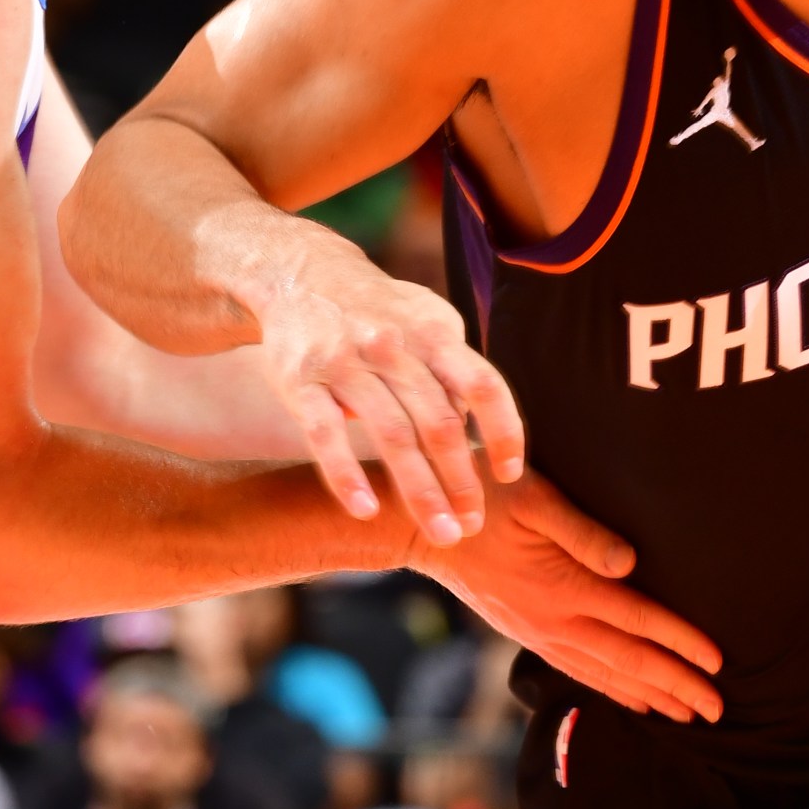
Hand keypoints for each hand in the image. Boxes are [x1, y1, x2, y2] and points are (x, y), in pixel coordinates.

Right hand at [254, 237, 523, 545]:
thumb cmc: (381, 312)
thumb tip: (480, 432)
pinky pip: (326, 436)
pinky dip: (347, 476)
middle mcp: (394, 346)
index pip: (483, 385)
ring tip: (441, 533)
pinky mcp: (301, 381)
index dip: (504, 431)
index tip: (509, 475)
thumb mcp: (427, 322)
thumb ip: (454, 372)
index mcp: (435, 333)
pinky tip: (367, 512)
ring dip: (420, 492)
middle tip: (473, 526)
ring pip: (391, 436)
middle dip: (461, 481)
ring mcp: (346, 363)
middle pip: (439, 423)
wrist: (300, 274)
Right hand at [418, 470, 724, 724]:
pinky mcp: (526, 633)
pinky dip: (612, 690)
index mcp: (564, 587)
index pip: (638, 620)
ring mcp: (539, 632)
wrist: (422, 528)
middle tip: (717, 709)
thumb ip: (584, 532)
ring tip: (687, 716)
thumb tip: (630, 563)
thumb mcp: (536, 499)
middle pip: (629, 661)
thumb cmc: (485, 498)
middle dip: (677, 686)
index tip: (718, 664)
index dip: (681, 643)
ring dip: (650, 696)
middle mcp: (555, 621)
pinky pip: (578, 672)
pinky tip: (633, 700)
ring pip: (605, 675)